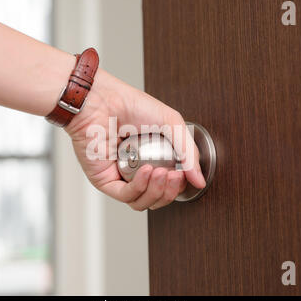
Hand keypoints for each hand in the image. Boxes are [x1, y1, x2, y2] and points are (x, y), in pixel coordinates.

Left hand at [66, 69, 205, 210]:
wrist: (101, 99)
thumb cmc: (129, 104)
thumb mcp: (171, 123)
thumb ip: (188, 151)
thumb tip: (199, 180)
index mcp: (151, 160)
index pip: (168, 186)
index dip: (178, 186)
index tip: (185, 174)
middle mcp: (135, 171)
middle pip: (157, 198)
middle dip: (170, 192)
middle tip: (175, 176)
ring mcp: (119, 177)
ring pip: (141, 202)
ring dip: (156, 192)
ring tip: (162, 173)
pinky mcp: (104, 180)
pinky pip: (125, 195)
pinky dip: (139, 187)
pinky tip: (146, 171)